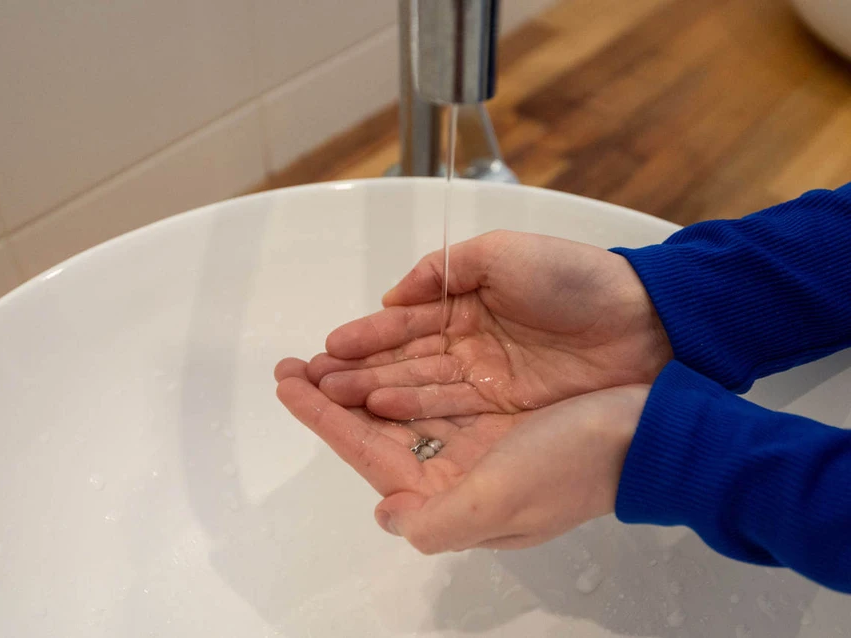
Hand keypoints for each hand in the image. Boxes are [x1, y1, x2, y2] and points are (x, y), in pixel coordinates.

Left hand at [276, 357, 647, 552]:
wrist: (647, 430)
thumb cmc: (575, 463)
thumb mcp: (501, 501)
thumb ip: (437, 522)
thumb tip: (386, 514)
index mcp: (451, 493)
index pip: (368, 451)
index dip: (323, 417)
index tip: (287, 383)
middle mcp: (458, 468)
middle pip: (377, 428)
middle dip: (333, 395)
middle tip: (294, 362)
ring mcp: (477, 437)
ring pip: (401, 404)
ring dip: (362, 378)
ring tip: (327, 354)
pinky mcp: (499, 408)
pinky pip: (436, 386)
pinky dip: (404, 370)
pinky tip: (386, 354)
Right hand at [307, 230, 669, 419]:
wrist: (645, 321)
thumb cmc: (575, 278)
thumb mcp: (502, 253)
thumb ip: (444, 270)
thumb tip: (393, 295)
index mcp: (466, 304)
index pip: (405, 324)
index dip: (366, 336)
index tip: (326, 348)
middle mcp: (468, 345)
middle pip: (403, 361)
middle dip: (357, 370)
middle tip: (311, 382)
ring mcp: (485, 379)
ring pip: (418, 387)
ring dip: (374, 392)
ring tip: (332, 398)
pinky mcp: (505, 408)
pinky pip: (450, 408)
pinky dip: (414, 408)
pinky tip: (380, 409)